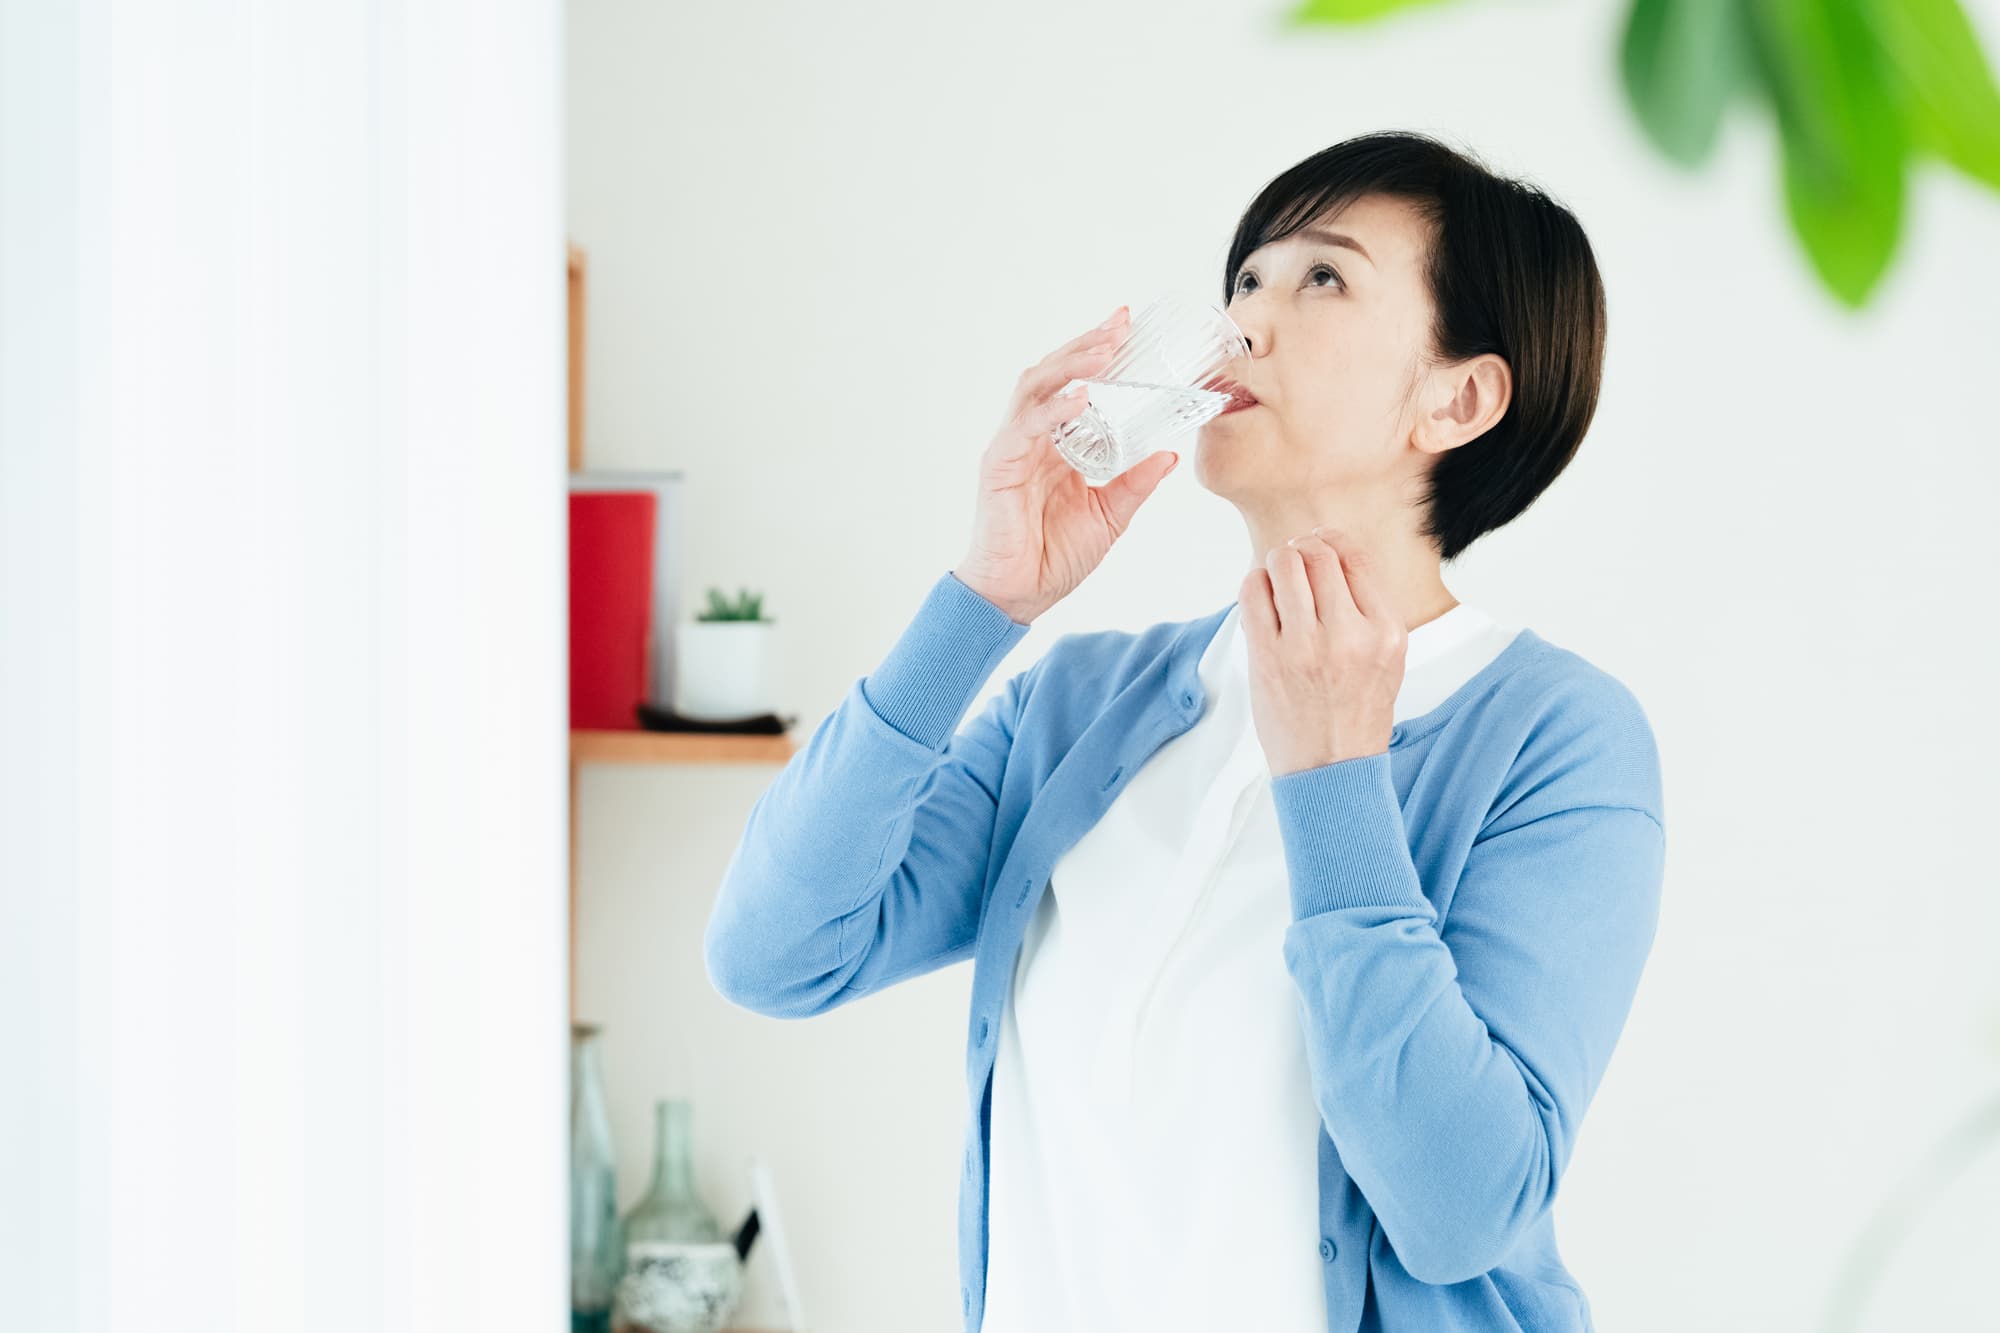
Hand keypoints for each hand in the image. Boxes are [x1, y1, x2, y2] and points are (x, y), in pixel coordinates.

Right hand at [953, 304, 1181, 625]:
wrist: (1020, 593)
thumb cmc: (1054, 555)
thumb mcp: (1110, 515)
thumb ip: (1135, 482)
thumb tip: (1169, 454)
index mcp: (1057, 443)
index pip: (1074, 383)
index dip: (1097, 353)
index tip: (1127, 326)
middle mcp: (1033, 437)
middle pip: (1053, 373)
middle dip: (1086, 345)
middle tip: (1119, 324)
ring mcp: (1013, 448)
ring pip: (1036, 388)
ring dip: (1070, 365)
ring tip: (1103, 350)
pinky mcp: (1000, 466)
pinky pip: (1026, 428)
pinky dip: (1052, 410)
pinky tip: (1078, 399)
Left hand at [1240, 528, 1407, 776]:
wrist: (1332, 768)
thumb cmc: (1356, 712)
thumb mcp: (1387, 659)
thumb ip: (1368, 608)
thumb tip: (1331, 552)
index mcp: (1386, 632)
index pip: (1356, 556)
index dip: (1331, 540)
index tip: (1320, 544)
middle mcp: (1349, 635)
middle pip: (1317, 553)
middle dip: (1301, 548)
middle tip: (1295, 561)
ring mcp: (1305, 646)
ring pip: (1283, 564)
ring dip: (1277, 562)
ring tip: (1278, 577)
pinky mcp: (1267, 657)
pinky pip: (1252, 592)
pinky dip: (1254, 583)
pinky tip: (1262, 597)